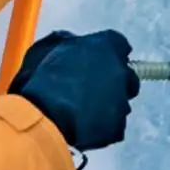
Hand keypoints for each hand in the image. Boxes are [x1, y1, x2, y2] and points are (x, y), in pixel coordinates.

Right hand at [7, 29, 139, 152]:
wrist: (42, 116)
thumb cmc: (42, 79)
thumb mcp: (46, 48)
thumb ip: (67, 42)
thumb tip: (72, 42)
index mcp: (105, 46)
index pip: (119, 44)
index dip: (108, 52)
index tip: (99, 58)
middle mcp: (120, 72)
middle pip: (127, 74)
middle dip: (113, 79)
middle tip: (90, 85)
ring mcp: (121, 101)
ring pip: (120, 102)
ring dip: (107, 103)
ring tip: (81, 108)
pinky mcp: (118, 127)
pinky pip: (113, 125)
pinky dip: (102, 125)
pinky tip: (82, 124)